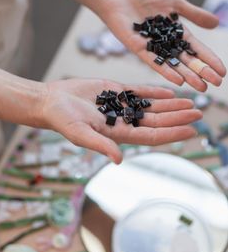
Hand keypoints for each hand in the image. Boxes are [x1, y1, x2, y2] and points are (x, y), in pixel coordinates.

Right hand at [40, 78, 201, 163]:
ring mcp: (121, 105)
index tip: (191, 130)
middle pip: (157, 120)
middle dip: (178, 117)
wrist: (52, 101)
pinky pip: (140, 91)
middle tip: (199, 112)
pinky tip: (170, 91)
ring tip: (191, 101)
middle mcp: (124, 120)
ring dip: (171, 104)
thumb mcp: (80, 134)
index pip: (151, 135)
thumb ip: (100, 145)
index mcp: (118, 133)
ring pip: (152, 105)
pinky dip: (155, 91)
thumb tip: (118, 160)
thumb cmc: (62, 120)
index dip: (172, 133)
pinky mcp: (115, 90)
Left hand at [99, 0, 225, 90]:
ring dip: (188, 76)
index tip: (222, 72)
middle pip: (188, 61)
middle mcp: (166, 44)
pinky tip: (179, 80)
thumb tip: (216, 24)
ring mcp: (153, 49)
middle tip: (216, 84)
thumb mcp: (175, 4)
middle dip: (202, 72)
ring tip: (202, 86)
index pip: (197, 50)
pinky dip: (167, 71)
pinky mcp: (139, 50)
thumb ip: (194, 14)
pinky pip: (154, 63)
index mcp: (176, 34)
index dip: (209, 60)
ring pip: (174, 65)